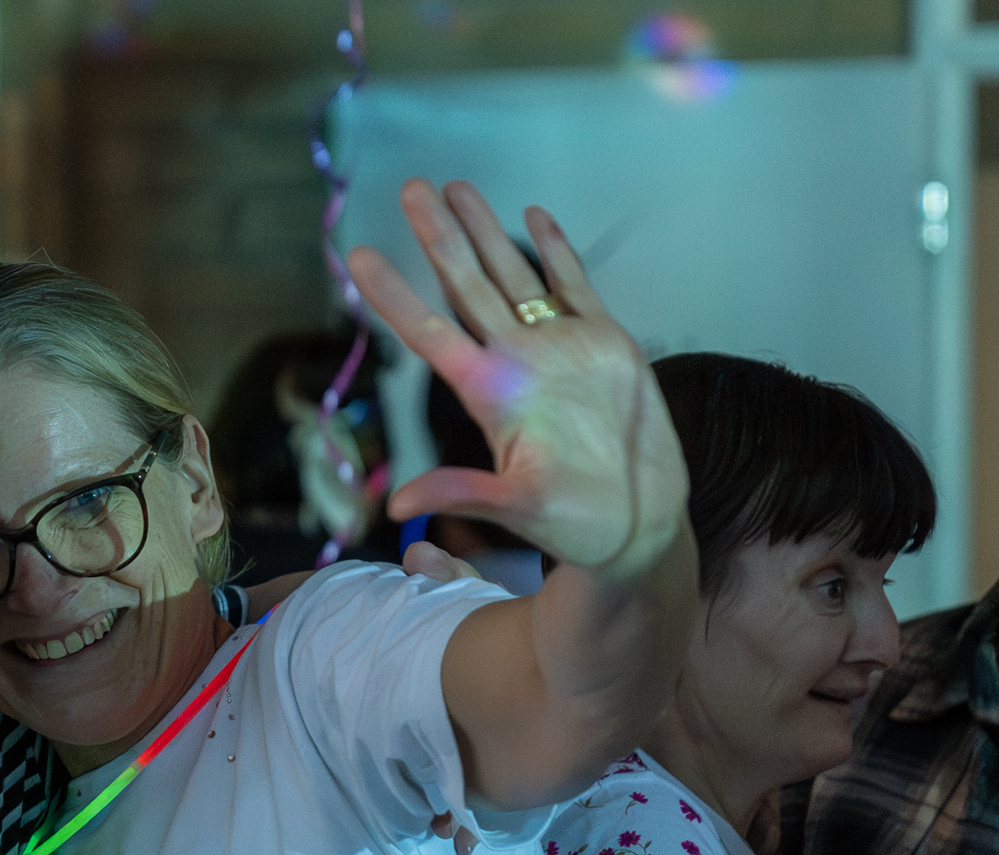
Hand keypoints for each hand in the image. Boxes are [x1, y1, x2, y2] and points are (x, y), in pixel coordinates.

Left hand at [351, 180, 687, 578]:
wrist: (640, 523)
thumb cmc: (577, 524)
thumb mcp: (517, 509)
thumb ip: (463, 494)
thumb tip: (400, 507)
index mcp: (490, 393)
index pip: (429, 334)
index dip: (393, 296)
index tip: (358, 257)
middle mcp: (516, 362)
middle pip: (466, 286)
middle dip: (438, 237)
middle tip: (410, 188)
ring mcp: (558, 348)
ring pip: (513, 274)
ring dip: (485, 231)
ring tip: (457, 187)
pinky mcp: (604, 344)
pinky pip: (574, 285)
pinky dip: (555, 250)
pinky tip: (534, 217)